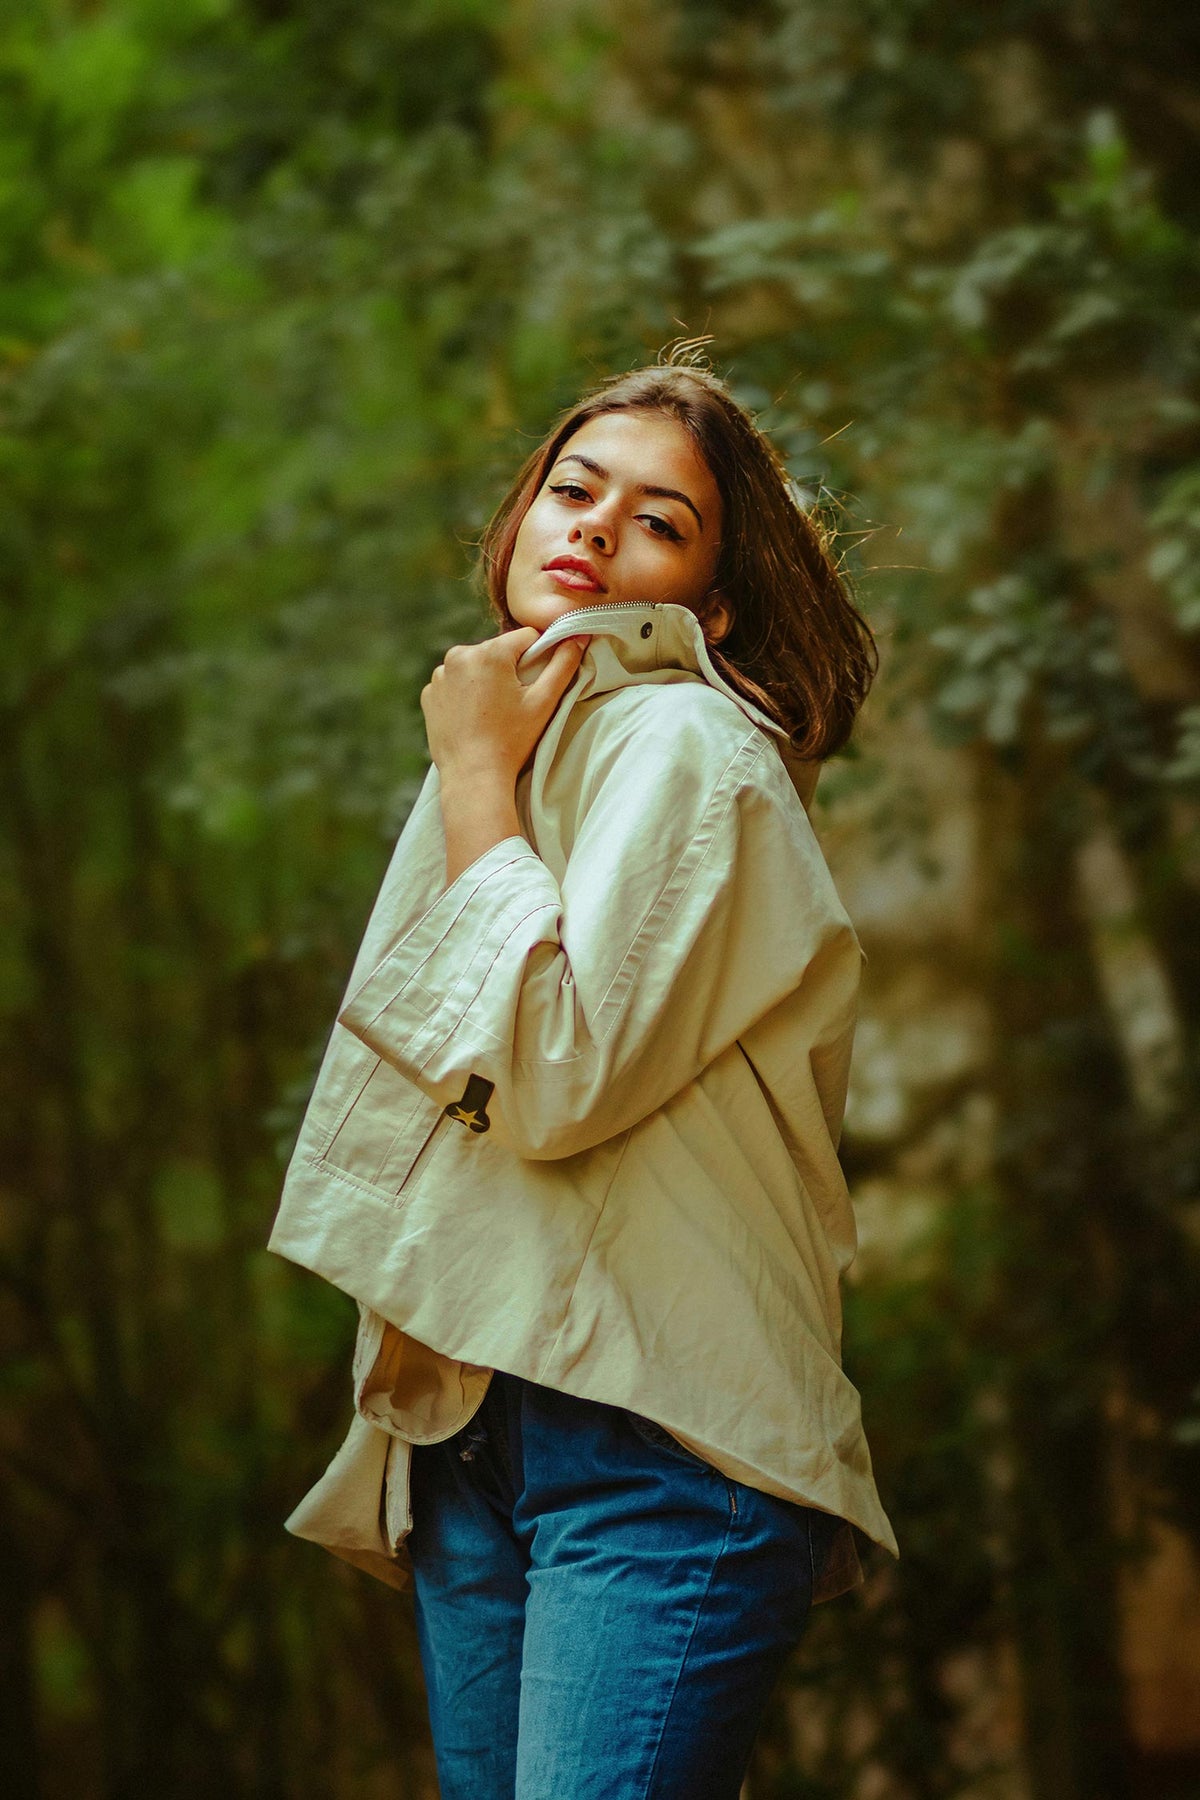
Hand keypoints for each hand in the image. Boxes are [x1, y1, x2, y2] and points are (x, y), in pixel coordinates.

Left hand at [420, 627, 589, 785]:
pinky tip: (474, 717)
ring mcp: (440, 675)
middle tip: (516, 702)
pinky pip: (454, 683)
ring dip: (486, 679)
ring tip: (493, 711)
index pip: (526, 637)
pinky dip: (464, 693)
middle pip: (498, 651)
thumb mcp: (544, 702)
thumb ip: (563, 665)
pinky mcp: (430, 693)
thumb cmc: (511, 741)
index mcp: (490, 652)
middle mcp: (459, 655)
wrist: (473, 776)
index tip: (538, 681)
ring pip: (475, 665)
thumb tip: (578, 637)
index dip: (539, 655)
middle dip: (510, 668)